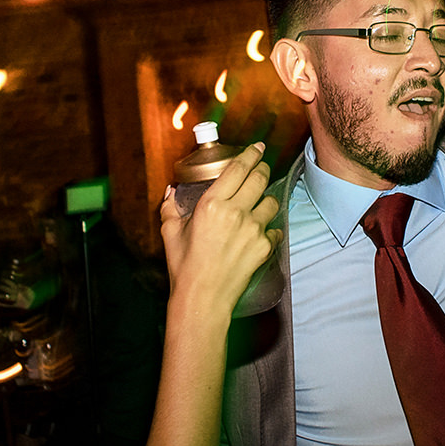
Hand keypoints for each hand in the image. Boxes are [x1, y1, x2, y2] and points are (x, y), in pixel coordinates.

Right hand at [158, 143, 280, 309]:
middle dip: (262, 169)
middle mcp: (236, 213)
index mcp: (212, 204)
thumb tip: (170, 192)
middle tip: (261, 167)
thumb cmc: (184, 267)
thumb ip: (170, 207)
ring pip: (271, 201)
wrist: (202, 298)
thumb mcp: (170, 232)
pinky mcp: (264, 247)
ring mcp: (253, 230)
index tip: (256, 148)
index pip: (237, 169)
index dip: (249, 154)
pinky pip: (274, 228)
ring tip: (259, 203)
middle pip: (259, 178)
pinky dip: (269, 228)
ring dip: (266, 199)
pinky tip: (259, 232)